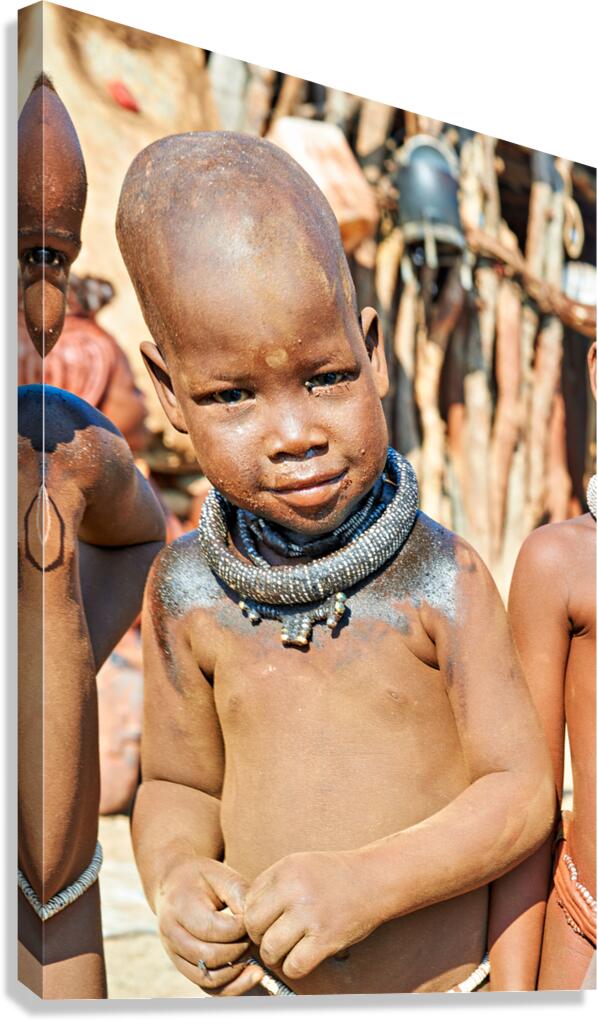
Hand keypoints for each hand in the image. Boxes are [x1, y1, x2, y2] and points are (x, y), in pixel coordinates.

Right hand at [155, 857, 264, 995]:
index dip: (240, 929)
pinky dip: (231, 986)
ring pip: (208, 978)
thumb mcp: (222, 875)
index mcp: (180, 906)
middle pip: (210, 956)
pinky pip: (208, 987)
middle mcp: (172, 934)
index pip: (213, 929)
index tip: (256, 921)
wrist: (173, 883)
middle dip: (240, 950)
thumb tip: (257, 926)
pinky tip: (250, 976)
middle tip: (256, 939)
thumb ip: (240, 896)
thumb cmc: (203, 878)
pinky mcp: (183, 967)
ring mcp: (174, 954)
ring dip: (237, 973)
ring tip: (256, 960)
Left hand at [244, 850, 375, 980]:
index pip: (248, 901)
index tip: (266, 921)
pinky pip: (294, 966)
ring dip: (275, 955)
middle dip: (259, 936)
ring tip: (286, 949)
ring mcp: (310, 915)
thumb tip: (243, 914)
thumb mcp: (300, 864)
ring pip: (270, 949)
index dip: (253, 915)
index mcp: (285, 869)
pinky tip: (302, 957)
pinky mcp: (326, 939)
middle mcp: (294, 890)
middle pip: (253, 926)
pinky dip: (294, 967)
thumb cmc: (334, 875)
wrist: (376, 879)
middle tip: (272, 937)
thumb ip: (273, 884)